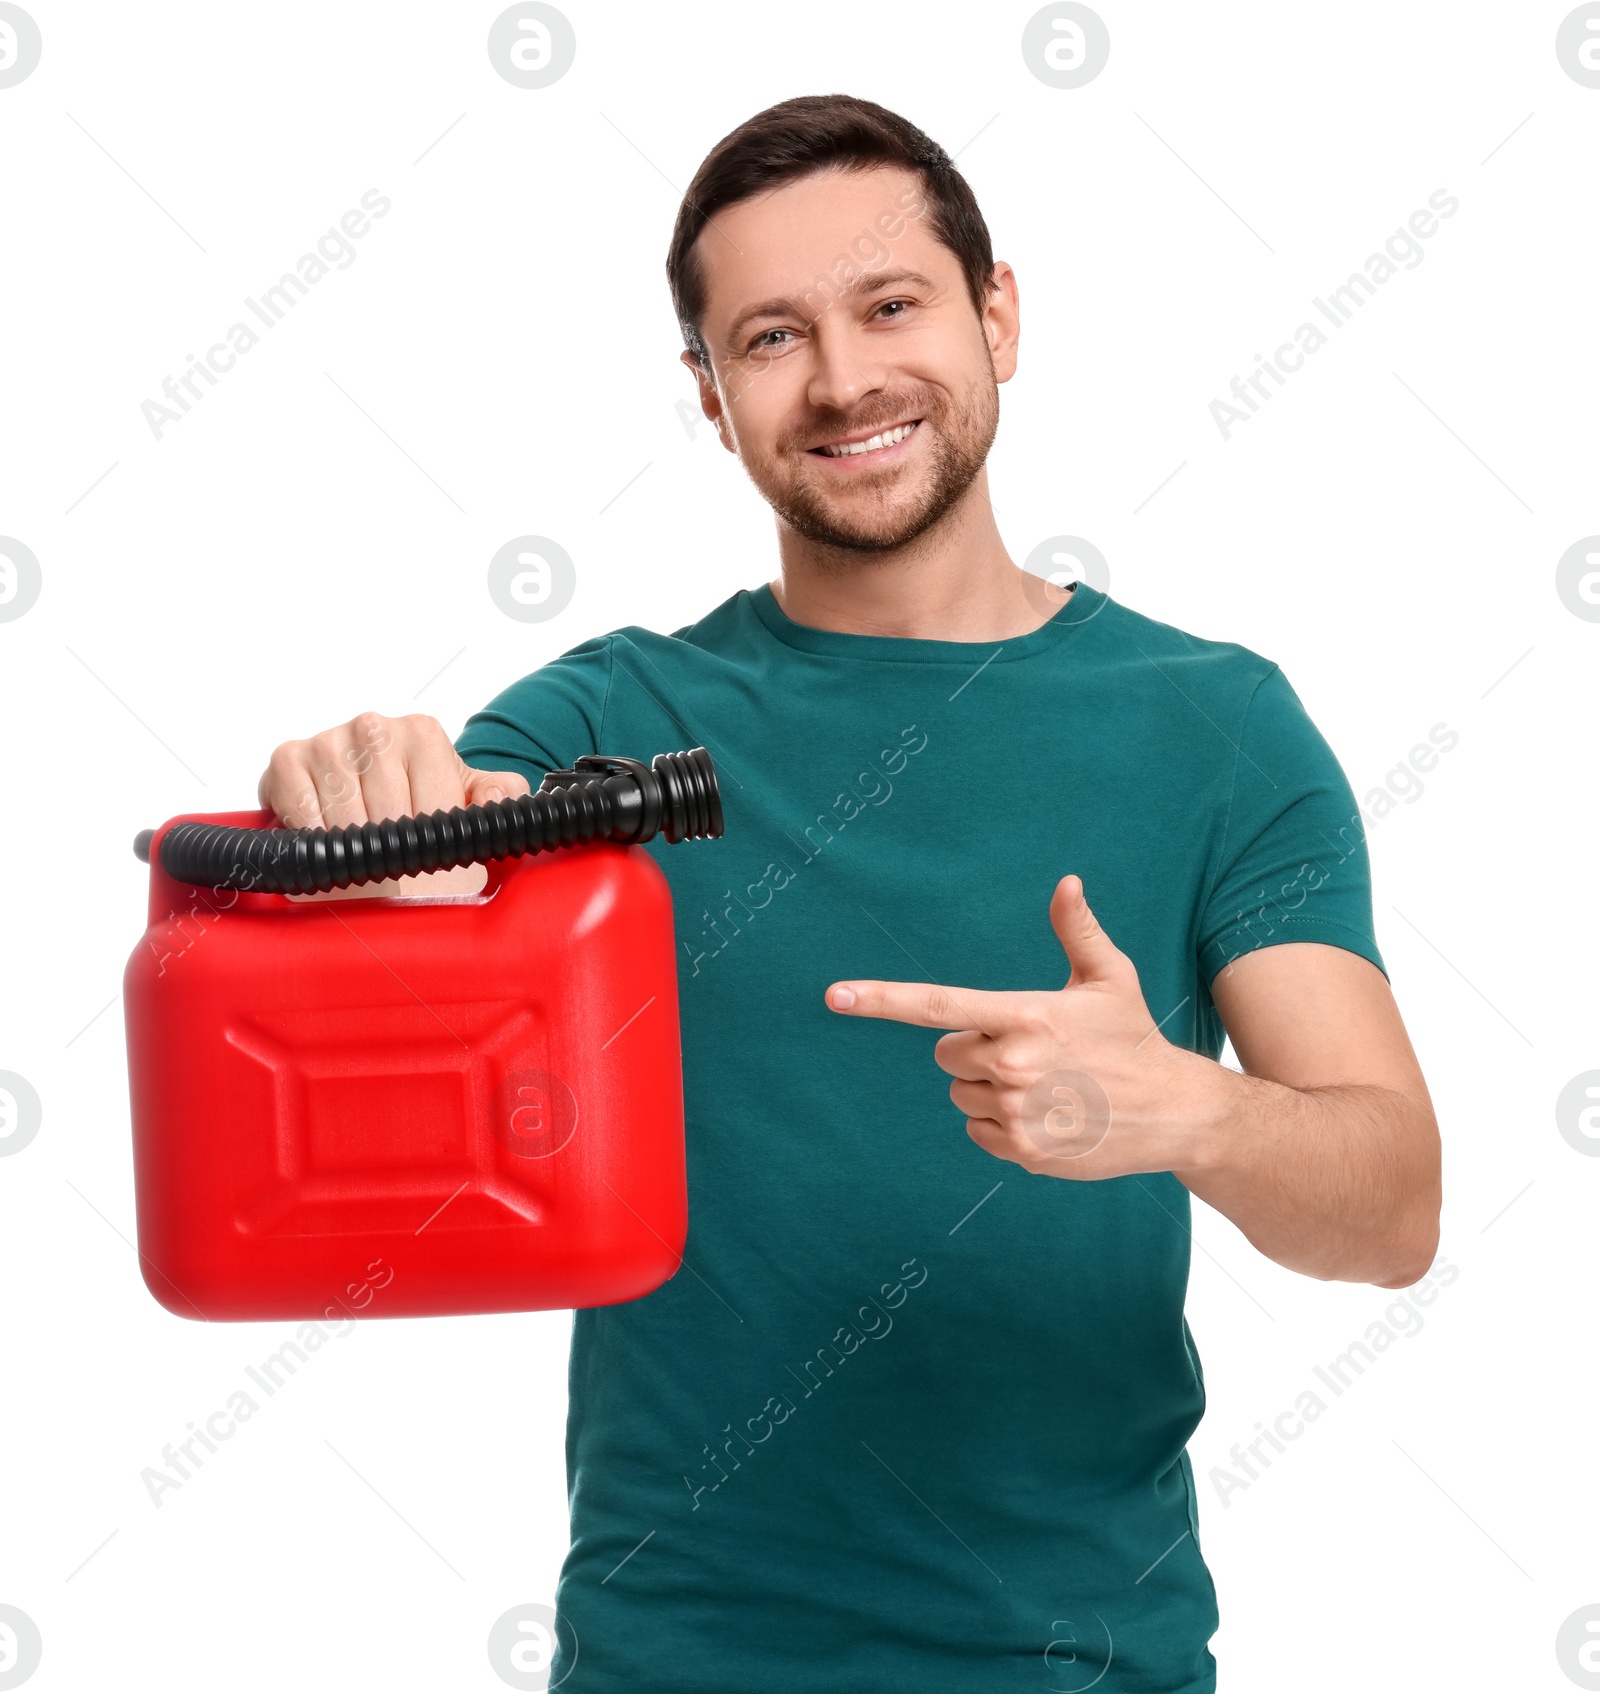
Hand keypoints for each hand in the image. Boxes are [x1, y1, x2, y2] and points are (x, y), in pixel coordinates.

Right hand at [258, 711, 531, 897]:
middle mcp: (373, 728)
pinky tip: (330, 844)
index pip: (431, 806)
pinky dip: (313, 838)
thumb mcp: (469, 794)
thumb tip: (500, 798)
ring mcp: (328, 740)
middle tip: (397, 881)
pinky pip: (300, 811)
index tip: (428, 868)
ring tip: (366, 866)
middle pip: (386, 818)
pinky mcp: (287, 758)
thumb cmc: (420, 791)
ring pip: (344, 820)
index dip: (429, 848)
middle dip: (393, 859)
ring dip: (355, 854)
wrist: (371, 780)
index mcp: (422, 734)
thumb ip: (499, 796)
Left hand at [824, 875, 1226, 1179]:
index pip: (938, 1005)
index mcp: (1026, 1016)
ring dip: (989, 1088)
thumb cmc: (1133, 1037)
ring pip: (962, 1093)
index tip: (836, 995)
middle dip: (974, 1050)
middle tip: (1028, 1051)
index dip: (881, 1000)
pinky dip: (1001, 1125)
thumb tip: (1067, 882)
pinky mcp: (1024, 1152)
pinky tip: (1047, 1115)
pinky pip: (979, 1131)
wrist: (1175, 1111)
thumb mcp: (1110, 978)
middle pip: (946, 1053)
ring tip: (1046, 1085)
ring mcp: (1018, 1112)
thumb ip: (1078, 931)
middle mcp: (1015, 1065)